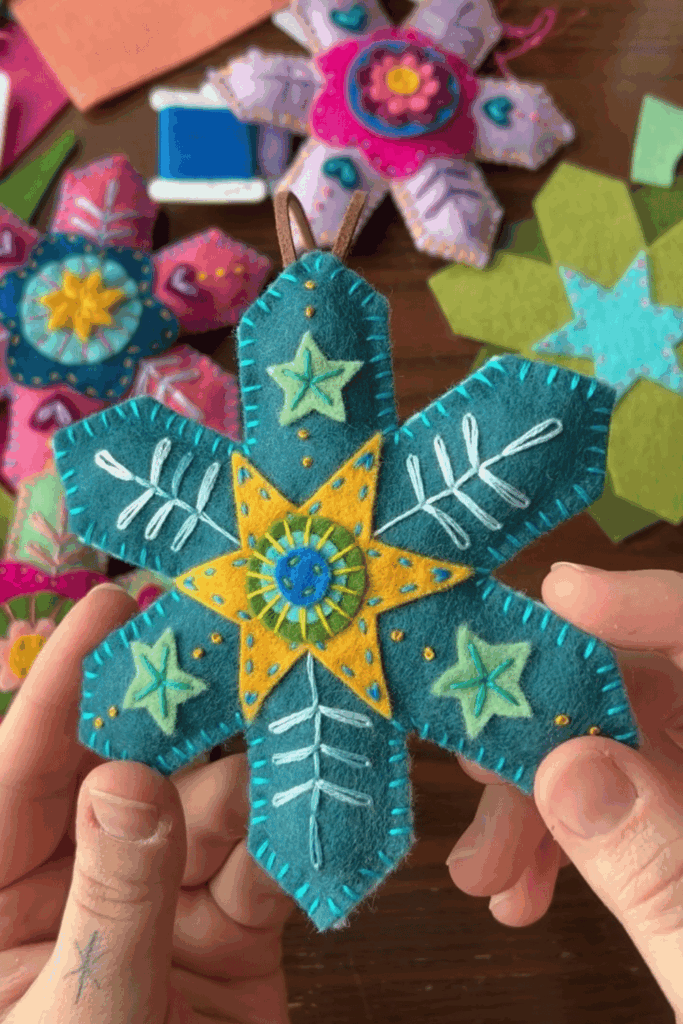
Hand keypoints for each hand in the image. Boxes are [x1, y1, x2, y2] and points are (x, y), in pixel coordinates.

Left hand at [0, 584, 292, 1023]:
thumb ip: (106, 905)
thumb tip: (128, 780)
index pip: (21, 768)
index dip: (67, 682)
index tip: (116, 605)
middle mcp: (77, 879)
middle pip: (133, 767)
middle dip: (188, 708)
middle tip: (240, 640)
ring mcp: (158, 903)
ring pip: (213, 808)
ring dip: (260, 767)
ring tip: (304, 710)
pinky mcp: (231, 936)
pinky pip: (268, 870)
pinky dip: (302, 840)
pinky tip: (333, 801)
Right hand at [448, 565, 682, 1014]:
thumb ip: (663, 876)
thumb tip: (568, 766)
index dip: (650, 604)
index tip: (558, 595)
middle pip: (659, 690)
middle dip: (552, 727)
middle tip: (476, 778)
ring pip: (626, 744)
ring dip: (541, 793)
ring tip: (488, 873)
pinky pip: (627, 802)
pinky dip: (566, 833)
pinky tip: (526, 890)